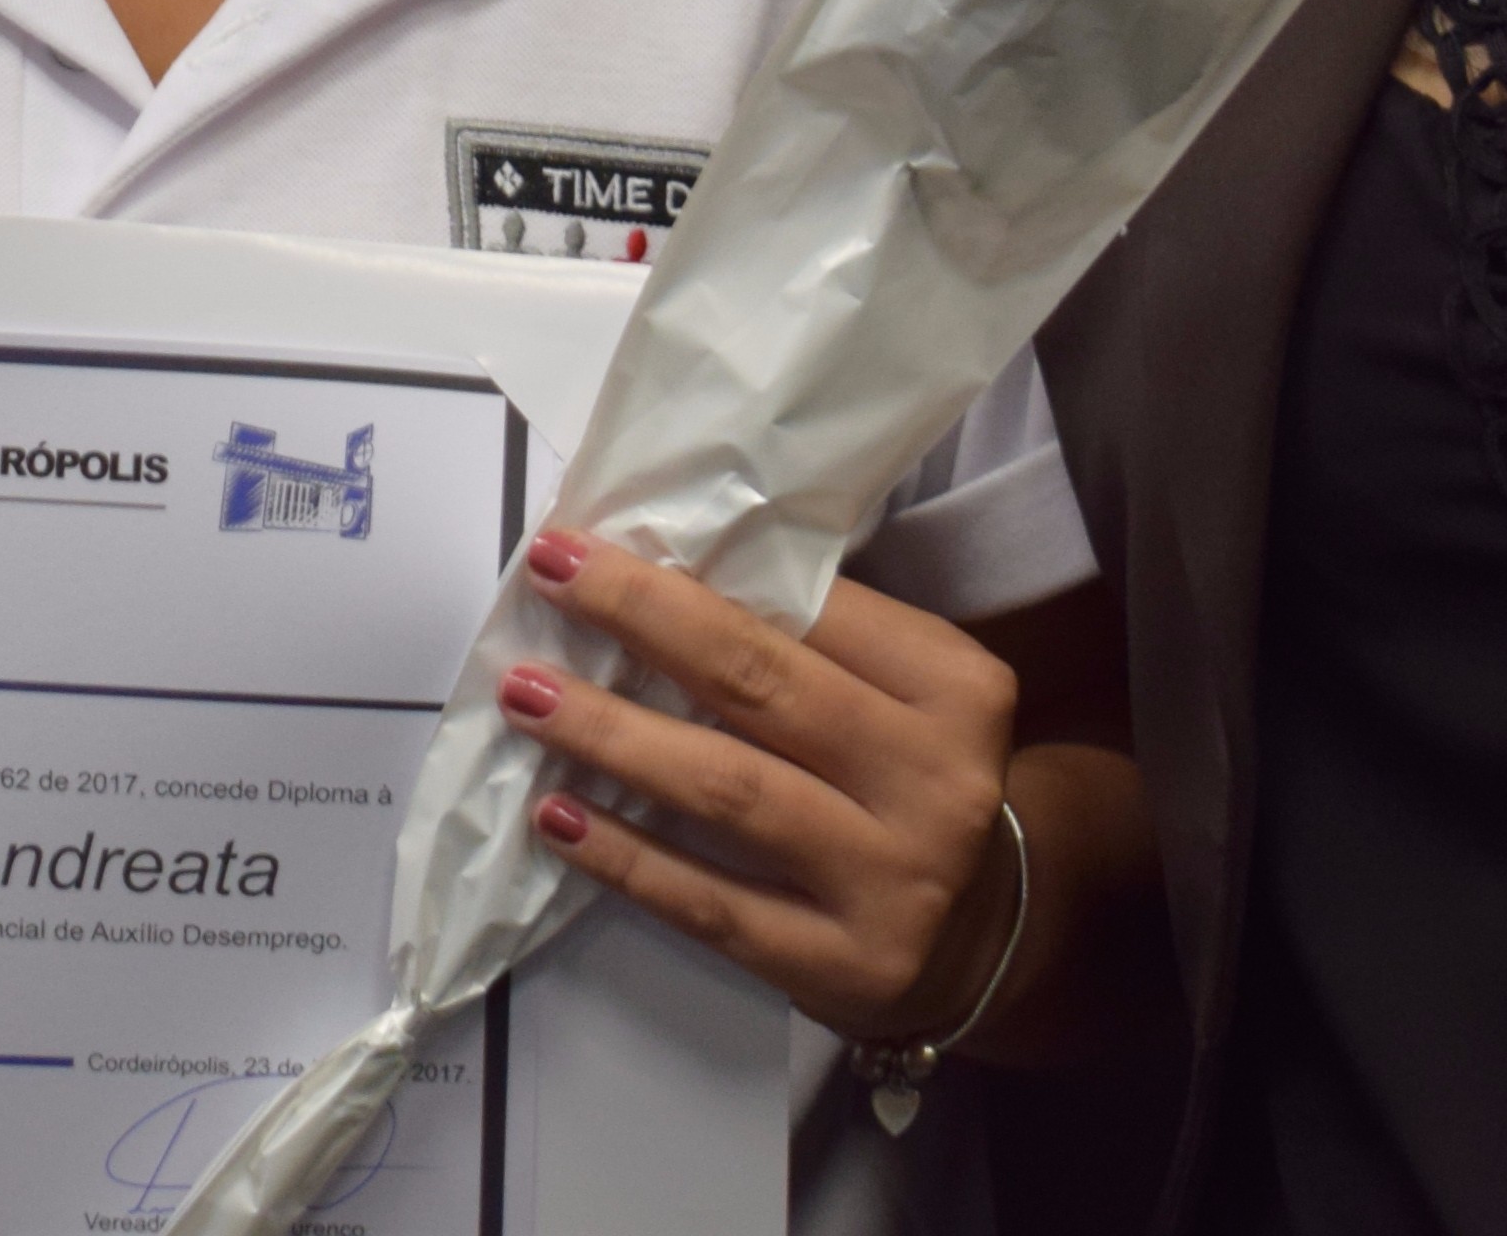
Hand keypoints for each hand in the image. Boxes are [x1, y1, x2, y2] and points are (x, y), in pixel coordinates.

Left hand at [488, 531, 1025, 1044]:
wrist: (978, 935)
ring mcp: (895, 879)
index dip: (691, 574)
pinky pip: (714, 904)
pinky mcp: (846, 965)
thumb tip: (653, 572)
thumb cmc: (904, 782)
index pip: (814, 610)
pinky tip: (559, 816)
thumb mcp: (899, 695)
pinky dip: (628, 858)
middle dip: (644, 621)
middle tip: (552, 579)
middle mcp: (937, 781)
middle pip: (764, 686)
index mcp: (955, 688)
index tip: (586, 542)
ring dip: (615, 737)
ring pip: (732, 792)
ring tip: (528, 697)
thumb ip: (810, 641)